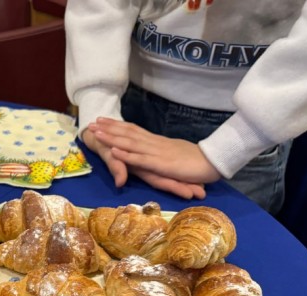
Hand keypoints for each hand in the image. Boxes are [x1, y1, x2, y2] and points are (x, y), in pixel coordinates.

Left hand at [89, 118, 217, 190]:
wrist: (214, 162)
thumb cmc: (197, 161)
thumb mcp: (176, 157)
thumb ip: (163, 156)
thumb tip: (153, 156)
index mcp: (158, 142)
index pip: (135, 130)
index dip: (118, 125)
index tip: (104, 119)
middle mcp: (155, 144)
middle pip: (128, 133)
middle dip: (109, 127)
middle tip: (92, 121)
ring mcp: (157, 153)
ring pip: (130, 143)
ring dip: (111, 137)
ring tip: (96, 132)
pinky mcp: (161, 164)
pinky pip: (140, 158)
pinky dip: (125, 154)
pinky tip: (113, 150)